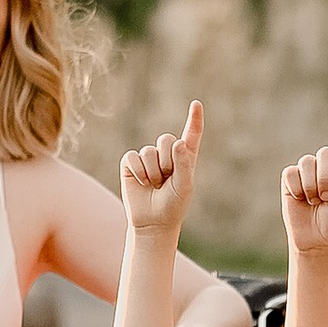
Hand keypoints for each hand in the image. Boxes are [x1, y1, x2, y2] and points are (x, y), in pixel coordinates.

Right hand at [122, 101, 202, 240]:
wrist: (153, 222)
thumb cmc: (173, 205)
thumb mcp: (184, 186)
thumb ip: (184, 164)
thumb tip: (179, 142)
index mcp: (185, 157)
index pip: (191, 134)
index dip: (194, 119)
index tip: (196, 104)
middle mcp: (167, 154)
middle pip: (167, 139)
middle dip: (167, 161)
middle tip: (167, 180)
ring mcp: (148, 158)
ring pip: (149, 151)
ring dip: (153, 171)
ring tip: (155, 185)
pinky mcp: (131, 163)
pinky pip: (133, 157)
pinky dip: (138, 172)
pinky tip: (142, 183)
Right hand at [282, 93, 327, 258]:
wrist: (319, 241)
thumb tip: (312, 172)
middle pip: (326, 153)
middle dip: (327, 176)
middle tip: (327, 197)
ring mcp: (309, 171)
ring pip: (307, 164)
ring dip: (312, 187)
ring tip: (316, 202)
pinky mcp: (291, 179)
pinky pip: (291, 174)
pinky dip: (297, 189)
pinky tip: (301, 200)